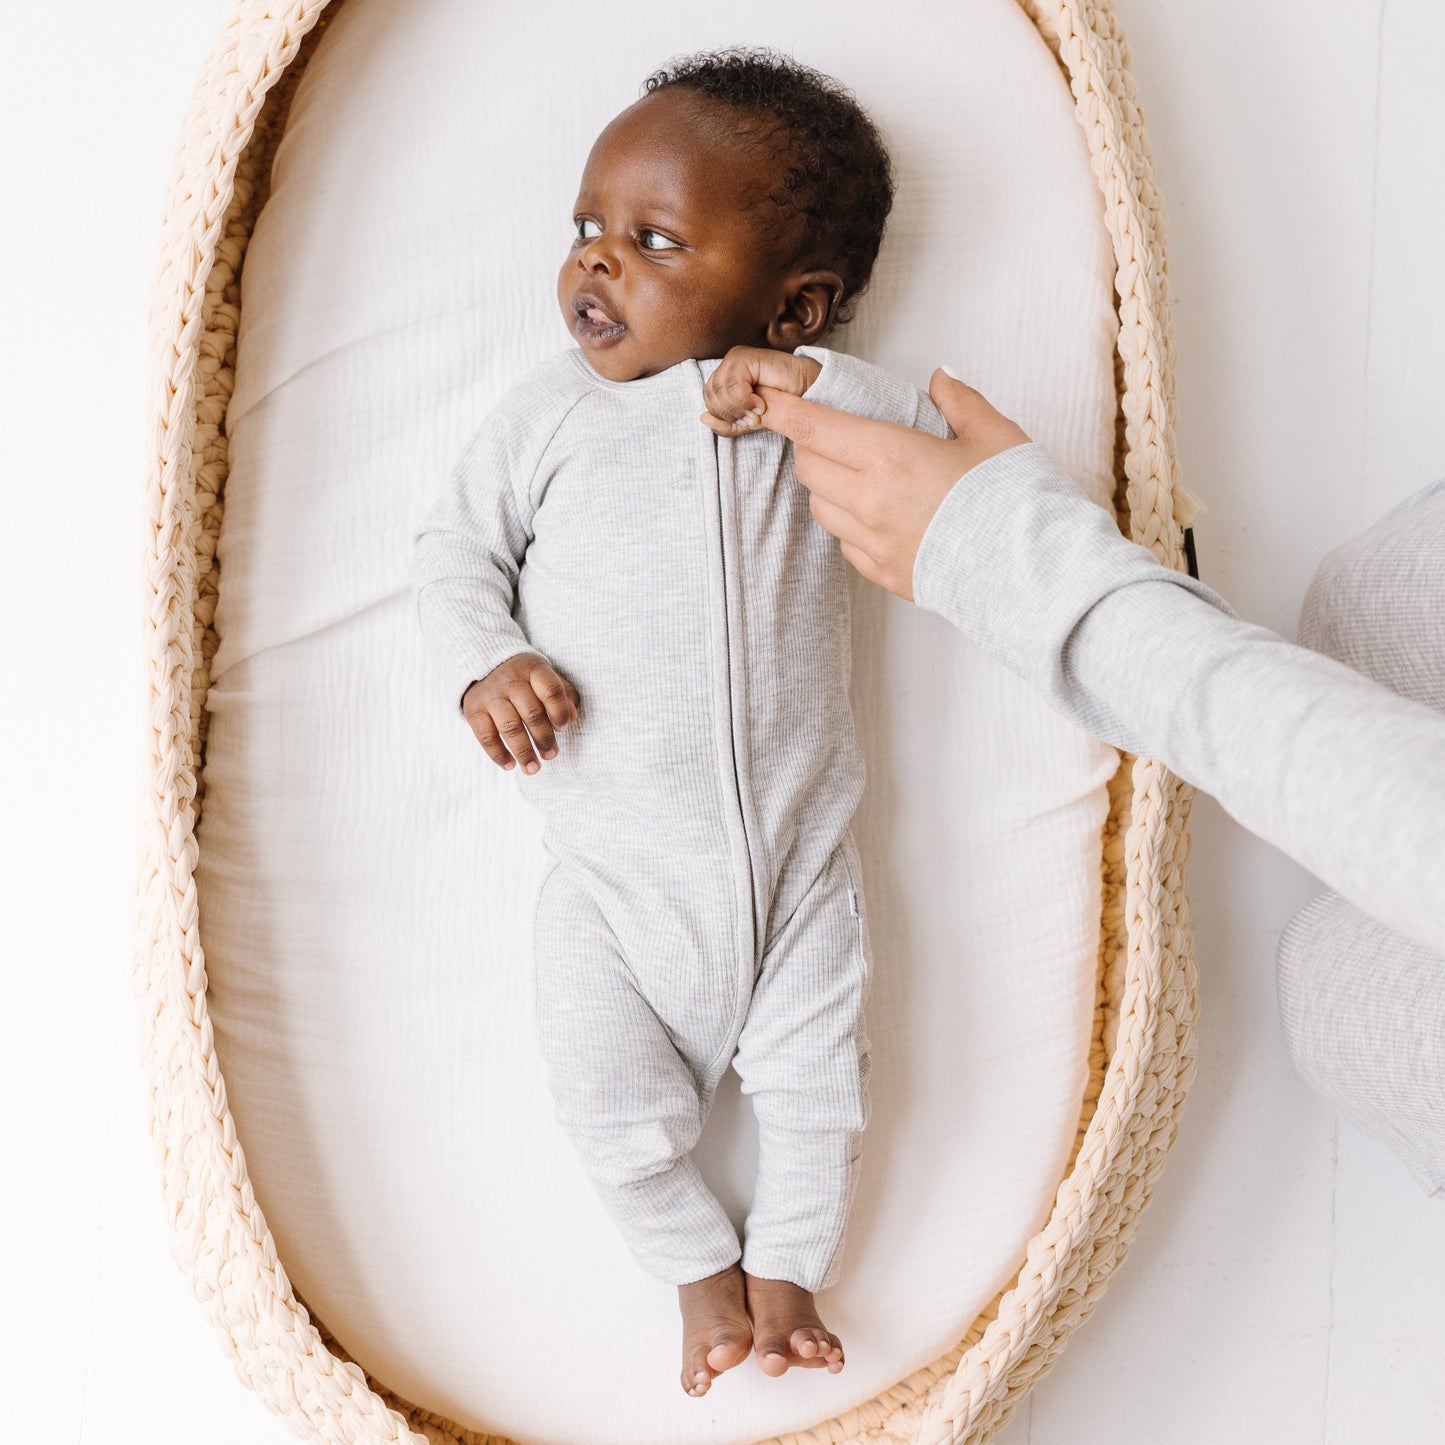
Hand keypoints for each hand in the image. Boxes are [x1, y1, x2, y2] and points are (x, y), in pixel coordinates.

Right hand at [461, 652, 578, 773]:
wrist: (485, 669)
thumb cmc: (526, 680)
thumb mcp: (546, 679)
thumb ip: (564, 696)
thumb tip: (571, 719)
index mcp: (533, 668)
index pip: (551, 690)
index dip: (560, 712)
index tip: (563, 728)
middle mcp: (510, 679)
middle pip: (532, 713)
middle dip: (544, 739)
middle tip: (551, 755)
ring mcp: (490, 695)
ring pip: (510, 728)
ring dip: (524, 752)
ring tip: (533, 768)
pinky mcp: (473, 710)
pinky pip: (486, 737)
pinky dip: (499, 755)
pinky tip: (510, 766)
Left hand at [698, 345, 822, 436]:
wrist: (805, 391)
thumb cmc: (779, 405)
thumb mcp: (747, 421)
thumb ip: (725, 425)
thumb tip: (702, 418)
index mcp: (724, 377)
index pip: (708, 400)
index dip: (724, 416)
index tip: (746, 422)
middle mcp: (727, 365)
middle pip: (710, 395)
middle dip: (730, 413)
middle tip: (753, 418)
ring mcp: (735, 358)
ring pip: (719, 390)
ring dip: (739, 408)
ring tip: (758, 411)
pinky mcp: (744, 357)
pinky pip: (732, 384)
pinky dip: (745, 400)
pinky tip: (761, 403)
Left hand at [753, 367, 1030, 600]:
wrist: (1035, 576)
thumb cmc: (1018, 502)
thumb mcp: (996, 436)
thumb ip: (961, 402)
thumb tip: (941, 378)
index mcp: (890, 456)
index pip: (812, 427)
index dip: (782, 409)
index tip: (767, 396)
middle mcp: (870, 501)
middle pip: (808, 466)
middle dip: (810, 443)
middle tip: (832, 431)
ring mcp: (873, 542)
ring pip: (821, 507)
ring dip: (828, 484)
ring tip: (859, 473)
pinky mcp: (885, 573)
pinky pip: (845, 543)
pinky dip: (849, 523)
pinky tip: (879, 513)